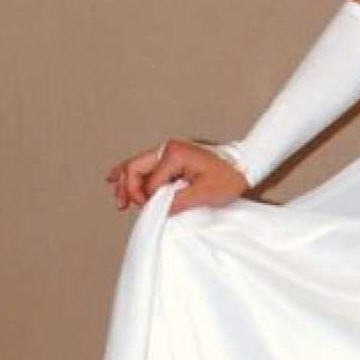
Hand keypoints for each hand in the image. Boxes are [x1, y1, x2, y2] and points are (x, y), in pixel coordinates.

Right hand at [105, 138, 247, 216]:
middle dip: (127, 188)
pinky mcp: (171, 157)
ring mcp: (168, 151)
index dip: (149, 200)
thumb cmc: (229, 177)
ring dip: (125, 182)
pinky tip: (114, 178)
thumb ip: (178, 201)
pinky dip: (130, 172)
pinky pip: (145, 164)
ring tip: (119, 200)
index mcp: (174, 154)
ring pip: (136, 165)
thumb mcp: (205, 193)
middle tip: (123, 206)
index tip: (157, 211)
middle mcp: (167, 148)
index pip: (150, 182)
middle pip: (135, 168)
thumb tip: (158, 209)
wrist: (245, 165)